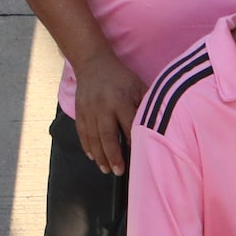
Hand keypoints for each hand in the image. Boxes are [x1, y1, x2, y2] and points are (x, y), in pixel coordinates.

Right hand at [71, 52, 145, 174]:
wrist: (93, 63)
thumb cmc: (121, 78)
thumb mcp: (138, 86)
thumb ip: (146, 105)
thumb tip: (156, 126)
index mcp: (121, 100)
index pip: (128, 126)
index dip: (134, 143)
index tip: (139, 158)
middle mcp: (103, 106)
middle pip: (107, 136)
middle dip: (113, 156)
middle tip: (119, 172)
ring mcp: (89, 109)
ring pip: (93, 137)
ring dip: (99, 156)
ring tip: (106, 169)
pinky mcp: (79, 111)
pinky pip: (82, 132)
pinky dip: (87, 146)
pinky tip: (92, 157)